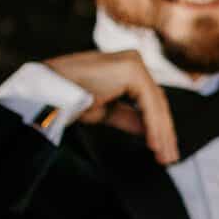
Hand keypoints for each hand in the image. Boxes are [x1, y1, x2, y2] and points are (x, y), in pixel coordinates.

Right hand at [43, 49, 178, 164]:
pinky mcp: (132, 70)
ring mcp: (134, 63)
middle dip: (164, 133)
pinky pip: (149, 104)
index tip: (162, 149)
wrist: (49, 93)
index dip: (158, 126)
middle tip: (169, 157)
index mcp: (127, 67)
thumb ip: (128, 116)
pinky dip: (154, 126)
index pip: (150, 100)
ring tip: (164, 156)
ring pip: (156, 105)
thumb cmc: (69, 99)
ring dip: (162, 134)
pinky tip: (154, 144)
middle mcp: (133, 61)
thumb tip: (147, 130)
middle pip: (157, 102)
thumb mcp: (105, 110)